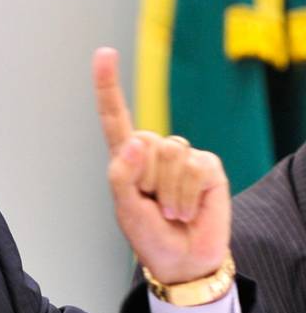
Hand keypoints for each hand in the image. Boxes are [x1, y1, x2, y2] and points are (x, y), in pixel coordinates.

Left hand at [93, 47, 230, 283]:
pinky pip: (194, 168)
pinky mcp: (208, 166)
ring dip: (167, 192)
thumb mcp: (125, 210)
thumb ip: (122, 176)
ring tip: (169, 210)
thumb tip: (137, 141)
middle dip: (146, 179)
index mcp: (126, 157)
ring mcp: (183, 156)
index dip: (108, 85)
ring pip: (171, 154)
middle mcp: (154, 150)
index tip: (104, 53)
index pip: (115, 116)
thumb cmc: (148, 234)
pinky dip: (186, 196)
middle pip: (146, 142)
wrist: (182, 259)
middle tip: (151, 205)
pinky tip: (187, 210)